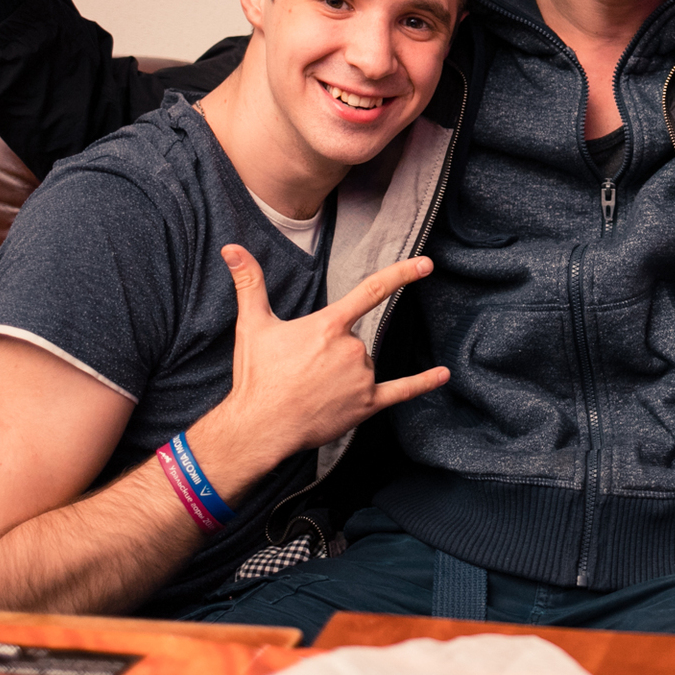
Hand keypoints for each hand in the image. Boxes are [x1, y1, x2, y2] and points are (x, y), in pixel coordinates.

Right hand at [213, 245, 447, 464]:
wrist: (260, 426)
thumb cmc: (257, 377)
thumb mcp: (252, 325)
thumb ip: (249, 283)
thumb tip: (232, 248)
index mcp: (329, 326)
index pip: (371, 291)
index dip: (401, 274)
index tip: (426, 263)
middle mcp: (352, 349)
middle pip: (356, 339)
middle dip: (333, 351)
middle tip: (302, 370)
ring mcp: (362, 378)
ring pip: (364, 365)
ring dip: (345, 373)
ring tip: (312, 389)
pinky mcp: (367, 404)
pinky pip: (401, 391)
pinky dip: (424, 383)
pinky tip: (443, 374)